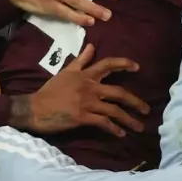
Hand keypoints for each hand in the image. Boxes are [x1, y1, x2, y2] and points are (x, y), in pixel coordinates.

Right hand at [11, 44, 149, 137]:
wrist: (34, 108)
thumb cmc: (49, 91)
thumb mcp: (65, 72)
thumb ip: (81, 60)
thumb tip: (92, 46)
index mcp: (85, 75)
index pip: (108, 65)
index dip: (124, 64)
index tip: (137, 67)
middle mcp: (89, 87)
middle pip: (118, 92)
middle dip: (135, 101)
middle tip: (147, 109)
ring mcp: (86, 102)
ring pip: (114, 110)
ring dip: (129, 120)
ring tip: (139, 127)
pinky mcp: (82, 117)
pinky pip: (103, 123)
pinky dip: (114, 129)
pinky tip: (120, 134)